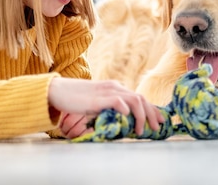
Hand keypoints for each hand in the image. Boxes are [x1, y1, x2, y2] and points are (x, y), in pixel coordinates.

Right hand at [48, 77, 163, 135]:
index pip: (138, 97)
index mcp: (115, 87)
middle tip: (157, 127)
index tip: (160, 120)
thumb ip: (109, 109)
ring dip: (142, 115)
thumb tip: (122, 121)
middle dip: (152, 113)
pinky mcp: (98, 98)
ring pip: (134, 100)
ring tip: (142, 129)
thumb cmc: (75, 100)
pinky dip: (126, 109)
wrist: (57, 91)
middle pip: (141, 98)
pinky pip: (118, 101)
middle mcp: (114, 87)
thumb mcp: (97, 104)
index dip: (152, 109)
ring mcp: (107, 91)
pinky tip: (127, 117)